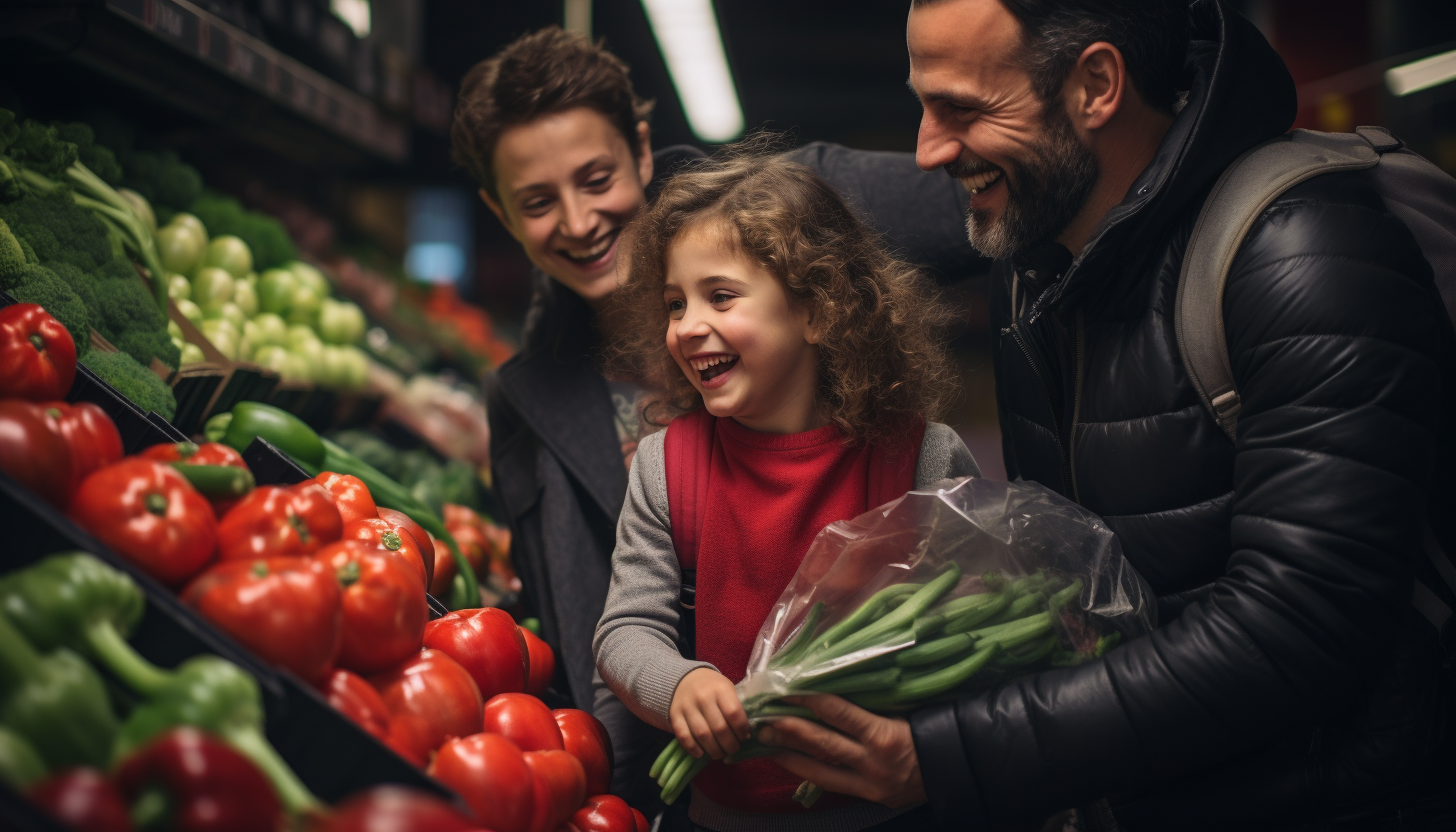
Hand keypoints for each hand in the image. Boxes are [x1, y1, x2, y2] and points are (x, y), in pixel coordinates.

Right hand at [669, 668, 751, 759]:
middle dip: (730, 745)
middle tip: (733, 750)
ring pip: (702, 735)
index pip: (734, 713)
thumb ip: (736, 709)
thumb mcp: (727, 689)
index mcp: (720, 689)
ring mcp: (687, 706)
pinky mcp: (674, 715)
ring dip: (714, 750)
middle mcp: (703, 697)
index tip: (744, 736)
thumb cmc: (712, 687)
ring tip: (720, 754)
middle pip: (719, 728)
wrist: (685, 678)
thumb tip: (745, 735)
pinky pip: (684, 736)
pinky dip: (692, 748)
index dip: (741, 730)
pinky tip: (701, 754)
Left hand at [758, 694, 925, 807]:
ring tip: (767, 742)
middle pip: (821, 743)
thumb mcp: (906, 709)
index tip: (785, 688)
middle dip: (789, 730)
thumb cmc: (934, 729)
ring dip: (790, 755)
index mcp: (884, 734)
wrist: (959, 767)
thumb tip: (835, 683)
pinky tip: (792, 762)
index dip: (807, 698)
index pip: (836, 712)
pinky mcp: (869, 796)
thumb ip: (873, 702)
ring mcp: (869, 783)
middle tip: (763, 718)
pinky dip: (809, 772)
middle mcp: (872, 761)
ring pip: (820, 769)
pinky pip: (833, 784)